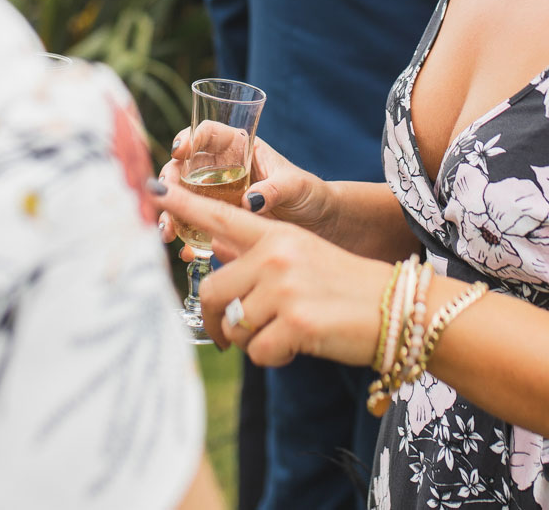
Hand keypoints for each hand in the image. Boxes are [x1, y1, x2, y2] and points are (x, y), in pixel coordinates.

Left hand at [154, 178, 391, 366]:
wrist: (397, 309)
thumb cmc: (345, 288)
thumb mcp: (302, 258)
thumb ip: (258, 257)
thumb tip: (215, 260)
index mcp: (277, 235)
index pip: (220, 217)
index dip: (183, 206)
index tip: (151, 190)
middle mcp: (277, 255)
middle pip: (214, 291)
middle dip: (220, 320)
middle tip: (234, 335)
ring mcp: (286, 287)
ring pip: (235, 326)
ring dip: (253, 341)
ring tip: (285, 333)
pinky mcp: (296, 321)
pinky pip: (258, 353)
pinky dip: (274, 358)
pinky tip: (299, 345)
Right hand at [156, 128, 330, 258]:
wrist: (318, 226)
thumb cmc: (309, 194)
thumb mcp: (296, 186)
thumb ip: (274, 189)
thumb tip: (250, 201)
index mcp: (240, 148)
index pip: (208, 134)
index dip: (190, 138)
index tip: (180, 151)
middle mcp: (222, 170)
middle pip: (184, 167)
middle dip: (170, 182)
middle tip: (165, 198)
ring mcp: (217, 197)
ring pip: (184, 199)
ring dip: (171, 214)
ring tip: (168, 232)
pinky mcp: (219, 223)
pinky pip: (196, 228)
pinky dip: (187, 240)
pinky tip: (186, 252)